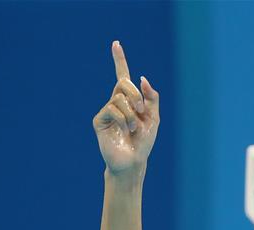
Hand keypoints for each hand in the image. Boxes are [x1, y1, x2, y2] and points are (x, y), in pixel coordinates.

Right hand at [92, 41, 159, 174]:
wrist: (133, 161)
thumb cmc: (144, 142)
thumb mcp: (154, 118)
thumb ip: (151, 98)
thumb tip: (141, 78)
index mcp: (129, 101)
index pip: (123, 77)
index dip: (119, 60)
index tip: (116, 44)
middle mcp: (116, 103)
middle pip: (124, 83)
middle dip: (136, 96)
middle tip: (141, 112)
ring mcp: (106, 111)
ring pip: (119, 98)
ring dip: (132, 113)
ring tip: (134, 127)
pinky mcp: (99, 120)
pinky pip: (112, 109)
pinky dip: (123, 119)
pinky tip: (125, 130)